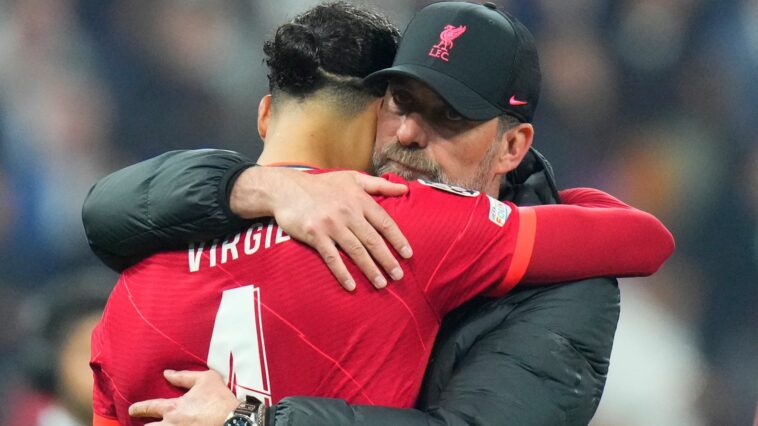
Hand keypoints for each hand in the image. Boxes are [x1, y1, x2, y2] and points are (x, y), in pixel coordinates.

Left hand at [128, 370, 238, 425]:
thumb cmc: (219, 399)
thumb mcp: (205, 379)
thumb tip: (167, 373)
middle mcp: (172, 425)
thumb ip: (184, 377)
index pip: (150, 407)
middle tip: (143, 424)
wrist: (234, 420)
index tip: (132, 409)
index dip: (139, 408)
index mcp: (174, 408)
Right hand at [230, 167, 412, 290]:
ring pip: (356, 251)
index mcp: (359, 199)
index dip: (398, 240)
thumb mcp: (351, 178)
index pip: (385, 222)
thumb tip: (405, 190)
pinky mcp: (315, 235)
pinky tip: (352, 286)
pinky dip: (343, 273)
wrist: (286, 189)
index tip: (408, 255)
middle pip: (373, 240)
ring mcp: (331, 224)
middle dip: (388, 260)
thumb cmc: (321, 185)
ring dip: (370, 270)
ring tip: (381, 284)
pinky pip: (332, 258)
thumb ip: (379, 185)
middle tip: (399, 276)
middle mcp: (348, 212)